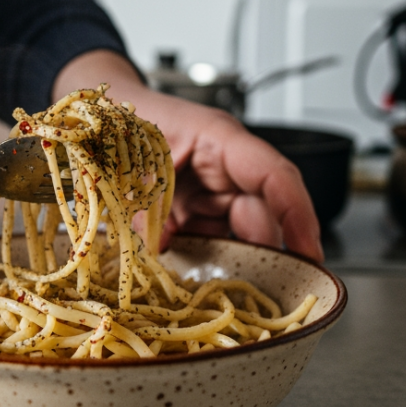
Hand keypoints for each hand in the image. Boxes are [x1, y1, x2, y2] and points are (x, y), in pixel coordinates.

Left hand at [53, 50, 322, 261]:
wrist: (94, 115)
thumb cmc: (117, 119)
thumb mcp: (127, 159)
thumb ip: (145, 204)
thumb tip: (160, 248)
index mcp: (218, 139)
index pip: (274, 176)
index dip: (298, 215)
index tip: (311, 253)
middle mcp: (224, 164)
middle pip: (262, 212)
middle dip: (264, 251)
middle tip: (265, 292)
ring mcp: (210, 188)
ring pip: (237, 231)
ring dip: (229, 260)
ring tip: (222, 287)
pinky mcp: (195, 207)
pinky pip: (210, 237)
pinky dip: (202, 257)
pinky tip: (189, 270)